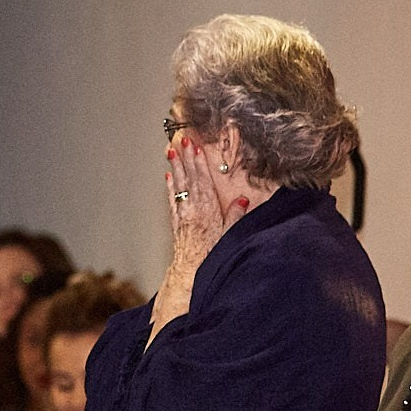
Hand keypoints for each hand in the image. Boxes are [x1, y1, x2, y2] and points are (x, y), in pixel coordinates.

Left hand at [163, 135, 242, 275]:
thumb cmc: (211, 254)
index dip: (199, 163)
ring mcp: (182, 214)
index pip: (202, 181)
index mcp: (207, 210)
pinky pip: (172, 199)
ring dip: (176, 167)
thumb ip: (236, 215)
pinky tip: (168, 176)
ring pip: (179, 186)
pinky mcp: (176, 221)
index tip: (196, 147)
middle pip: (189, 179)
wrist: (190, 271)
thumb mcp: (230, 235)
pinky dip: (170, 187)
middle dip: (186, 158)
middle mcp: (192, 209)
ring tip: (171, 151)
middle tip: (183, 140)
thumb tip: (242, 199)